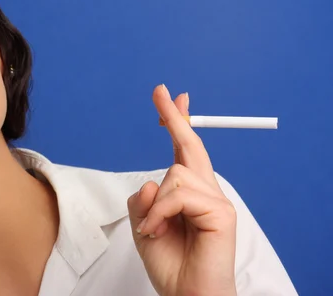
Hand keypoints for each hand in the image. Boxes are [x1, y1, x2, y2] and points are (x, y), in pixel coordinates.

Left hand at [127, 84, 236, 295]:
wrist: (187, 295)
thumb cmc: (170, 263)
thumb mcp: (144, 225)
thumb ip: (144, 199)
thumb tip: (151, 179)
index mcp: (187, 192)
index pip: (182, 151)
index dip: (176, 124)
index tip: (169, 99)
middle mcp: (205, 191)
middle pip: (191, 146)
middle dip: (175, 117)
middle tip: (162, 91)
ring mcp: (216, 200)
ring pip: (175, 174)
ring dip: (155, 205)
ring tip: (153, 230)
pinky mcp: (222, 212)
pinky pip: (179, 194)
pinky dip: (160, 213)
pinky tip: (158, 231)